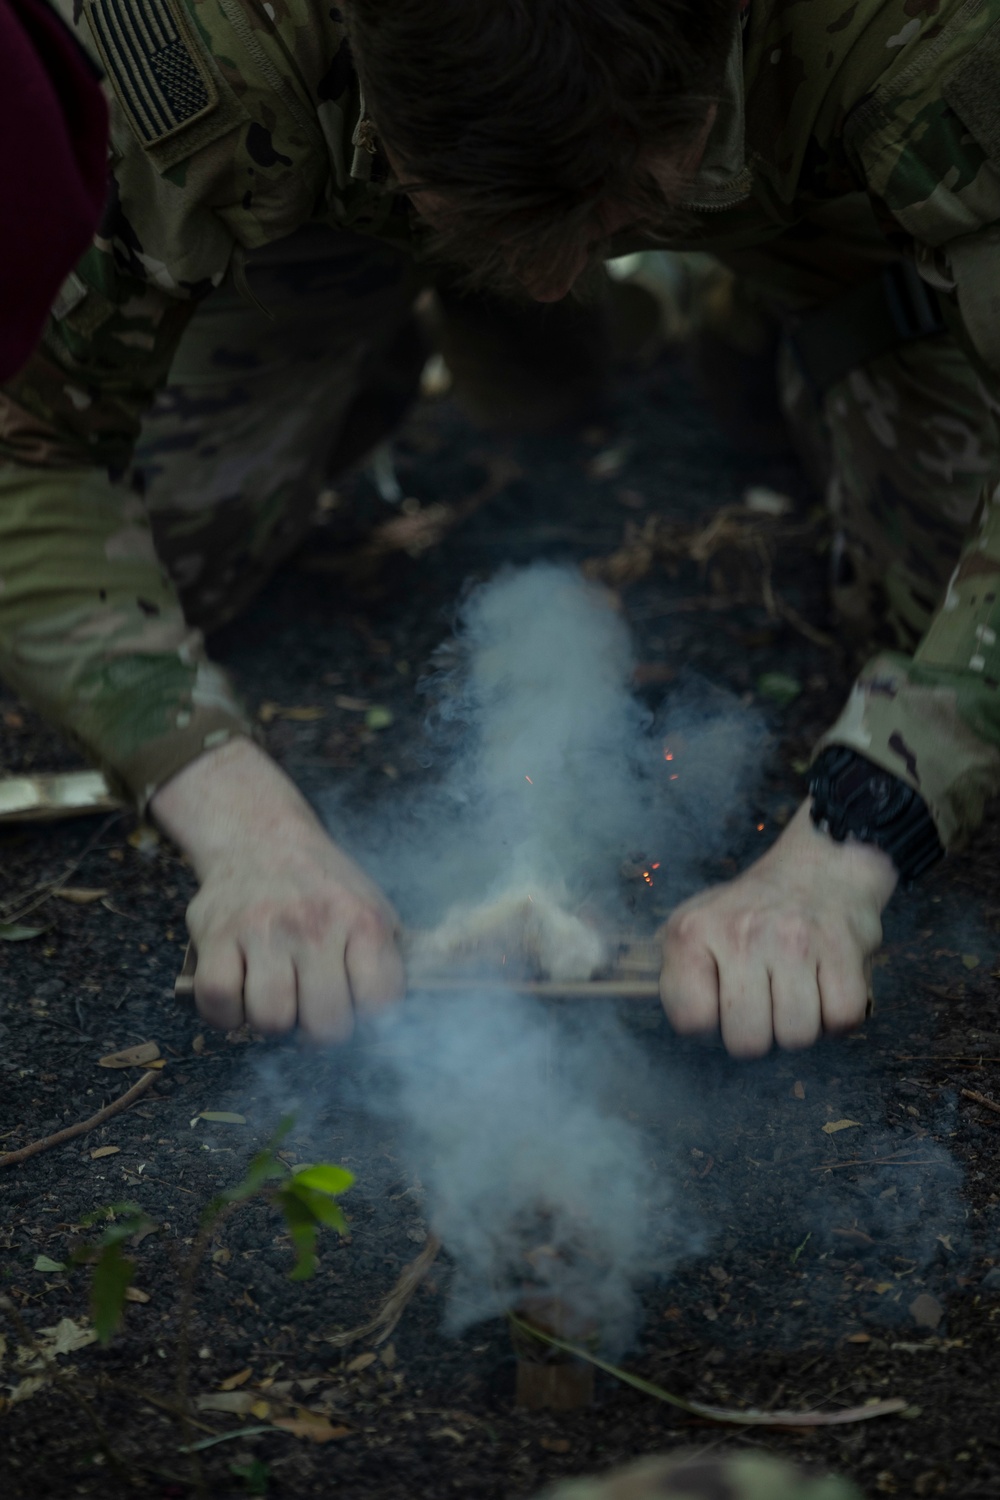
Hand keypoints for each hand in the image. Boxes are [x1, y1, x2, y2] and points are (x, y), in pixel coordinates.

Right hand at [151, 738, 403, 1040]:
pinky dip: (226, 1013)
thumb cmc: (323, 886)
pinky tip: (240, 995)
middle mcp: (315, 924)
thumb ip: (387, 959)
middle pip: (325, 1023)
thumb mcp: (372, 907)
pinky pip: (218, 1002)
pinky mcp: (216, 934)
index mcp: (362, 920)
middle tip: (311, 1009)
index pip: (379, 1002)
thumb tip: (397, 1020)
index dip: (366, 1017)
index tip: (353, 1005)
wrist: (261, 836)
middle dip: (319, 1031)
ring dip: (272, 1022)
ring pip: (271, 1018)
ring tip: (276, 999)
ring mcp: (263, 929)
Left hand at [658, 800, 897, 1056]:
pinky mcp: (843, 948)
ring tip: (796, 991)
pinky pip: (841, 1019)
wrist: (820, 865)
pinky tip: (826, 987)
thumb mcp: (696, 925)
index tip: (720, 1001)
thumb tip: (684, 1025)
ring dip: (800, 1025)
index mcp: (693, 932)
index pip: (691, 1021)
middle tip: (764, 1001)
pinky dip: (837, 1017)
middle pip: (747, 1042)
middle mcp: (740, 934)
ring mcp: (794, 941)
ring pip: (796, 1036)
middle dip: (758, 1033)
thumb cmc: (751, 910)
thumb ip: (678, 974)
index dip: (709, 1022)